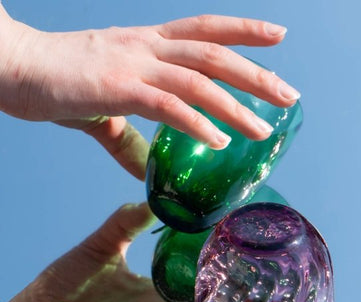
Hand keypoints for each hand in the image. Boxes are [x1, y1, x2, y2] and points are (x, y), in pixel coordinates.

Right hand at [0, 8, 299, 178]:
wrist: (10, 66)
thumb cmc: (55, 82)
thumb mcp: (104, 109)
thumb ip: (129, 138)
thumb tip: (145, 170)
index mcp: (147, 44)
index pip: (205, 29)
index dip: (243, 29)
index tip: (278, 36)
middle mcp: (146, 48)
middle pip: (214, 54)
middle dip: (257, 73)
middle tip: (290, 96)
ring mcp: (133, 65)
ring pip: (199, 80)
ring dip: (236, 106)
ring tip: (263, 132)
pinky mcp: (116, 88)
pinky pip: (166, 105)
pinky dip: (196, 122)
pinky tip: (218, 141)